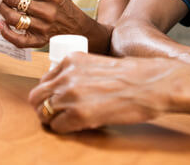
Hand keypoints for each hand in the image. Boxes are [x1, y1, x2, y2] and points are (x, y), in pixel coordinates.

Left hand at [0, 0, 87, 47]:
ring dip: (2, 9)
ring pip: (13, 18)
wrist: (75, 25)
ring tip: (1, 3)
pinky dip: (6, 32)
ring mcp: (43, 28)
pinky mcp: (39, 41)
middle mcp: (48, 11)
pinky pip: (17, 40)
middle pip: (15, 0)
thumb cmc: (60, 2)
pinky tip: (1, 24)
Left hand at [28, 53, 170, 132]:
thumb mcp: (99, 64)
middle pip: (37, 97)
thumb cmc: (134, 75)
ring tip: (68, 122)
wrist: (152, 83)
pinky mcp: (79, 115)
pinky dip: (64, 130)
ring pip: (44, 113)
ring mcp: (71, 95)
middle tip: (55, 115)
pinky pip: (57, 127)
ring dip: (53, 120)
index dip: (49, 93)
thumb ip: (80, 73)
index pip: (44, 80)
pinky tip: (77, 127)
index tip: (56, 100)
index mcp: (72, 59)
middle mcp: (67, 75)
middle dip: (43, 107)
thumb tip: (68, 89)